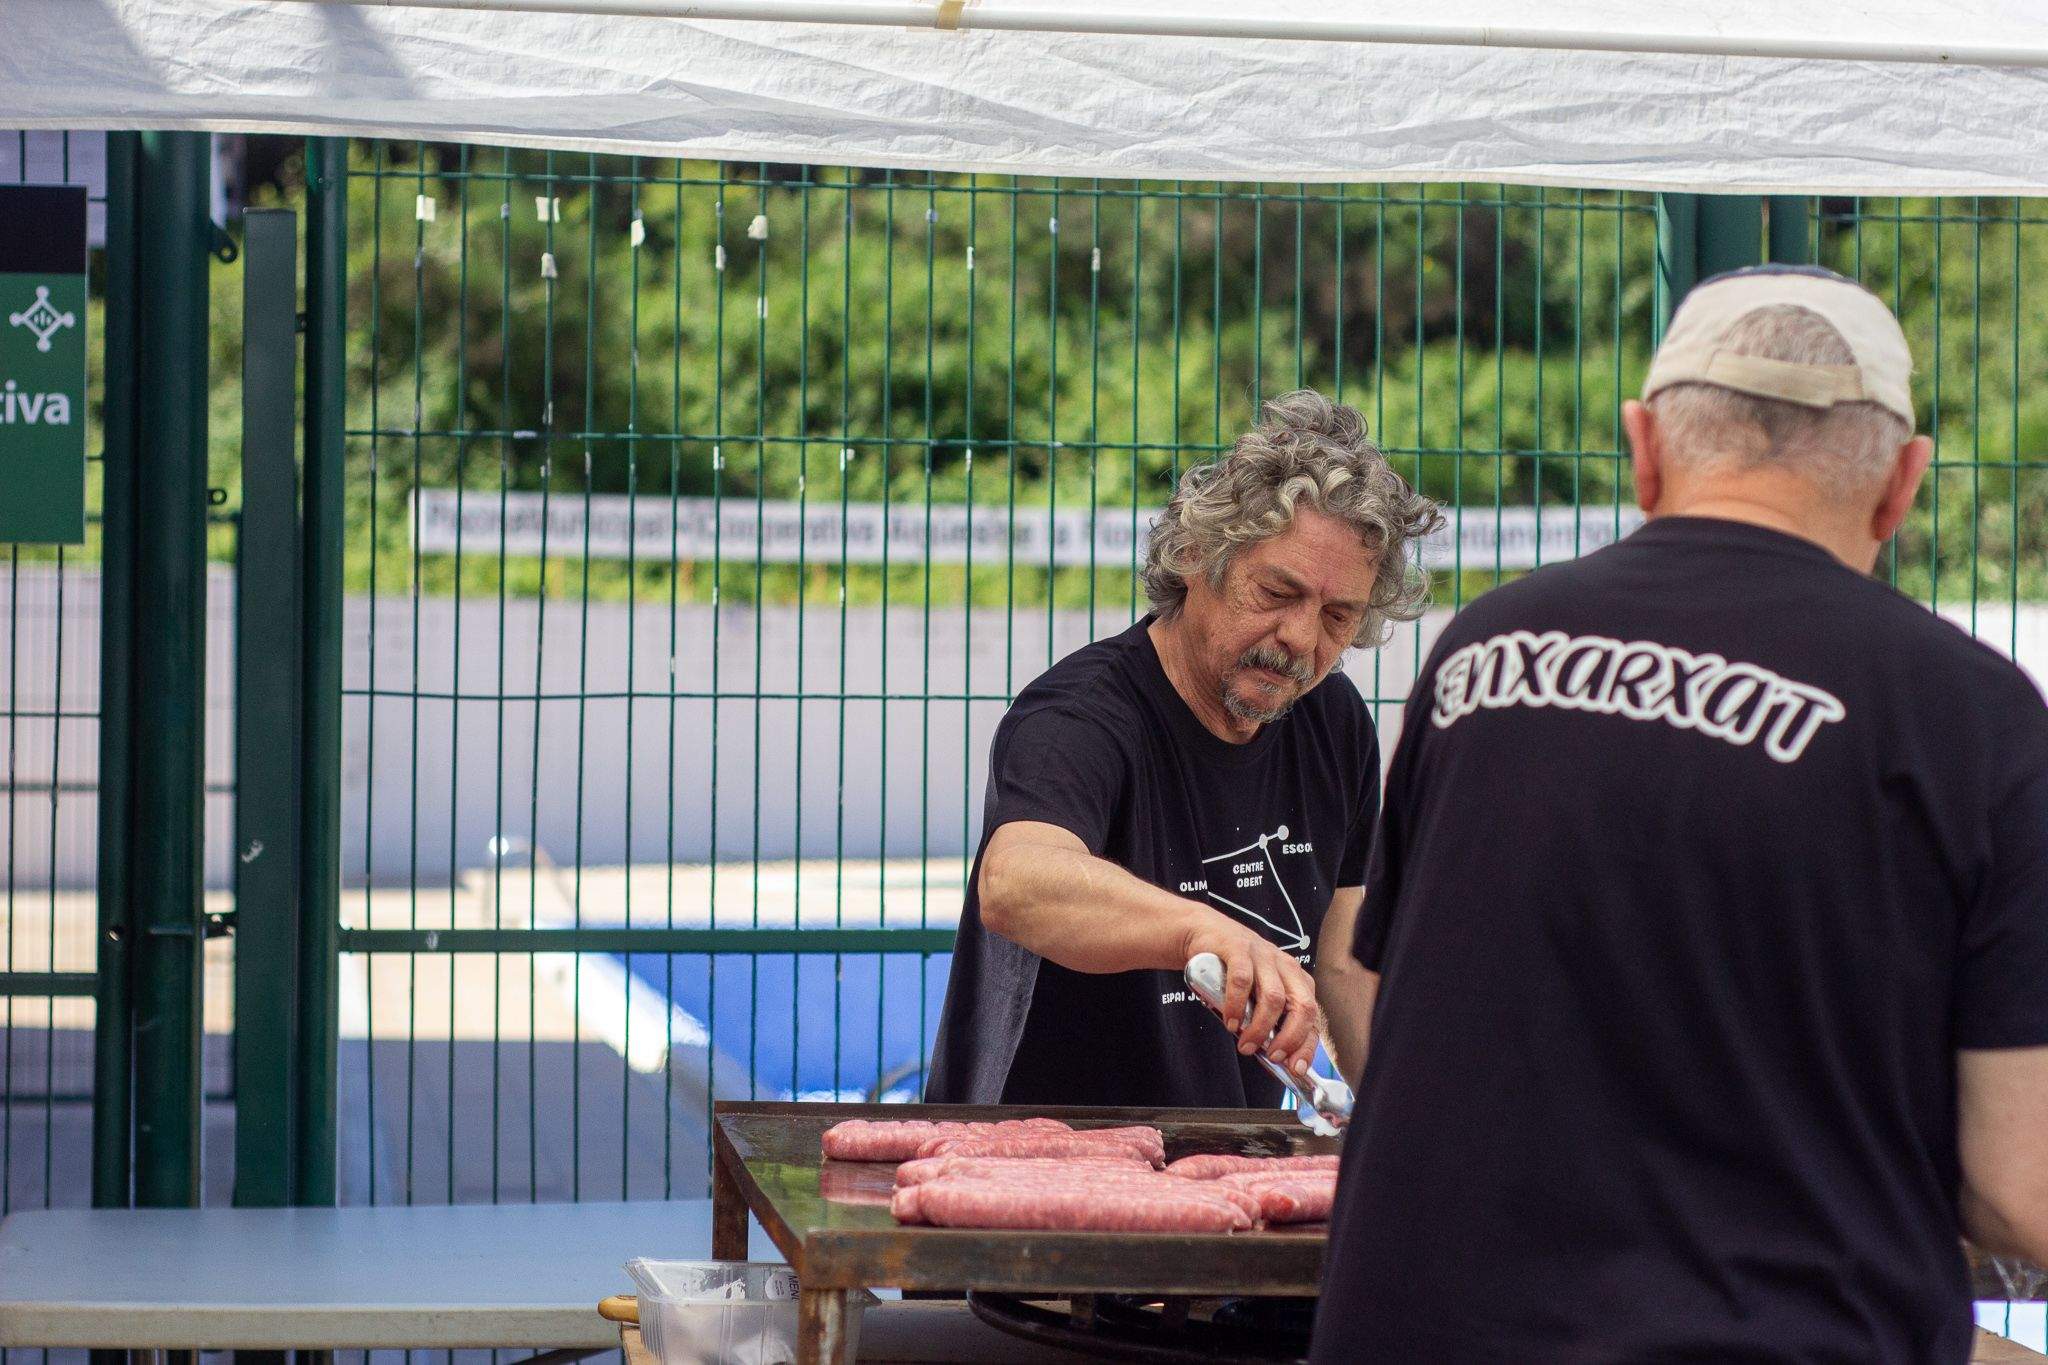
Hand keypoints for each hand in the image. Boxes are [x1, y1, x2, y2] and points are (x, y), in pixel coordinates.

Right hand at [1180, 910, 1320, 1076]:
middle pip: (1302, 1006)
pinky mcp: (1239, 948)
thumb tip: (1276, 1058)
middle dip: (1290, 1038)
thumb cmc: (1233, 970)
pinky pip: (1243, 981)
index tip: (1296, 1067)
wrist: (1205, 935)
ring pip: (1274, 997)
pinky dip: (1237, 1006)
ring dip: (1260, 1028)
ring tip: (1245, 1044)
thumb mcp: (1256, 994)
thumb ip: (1268, 1020)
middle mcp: (1285, 966)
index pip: (1312, 1016)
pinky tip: (1230, 1022)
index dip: (1306, 1045)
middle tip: (1273, 1056)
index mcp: (1296, 979)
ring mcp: (1263, 955)